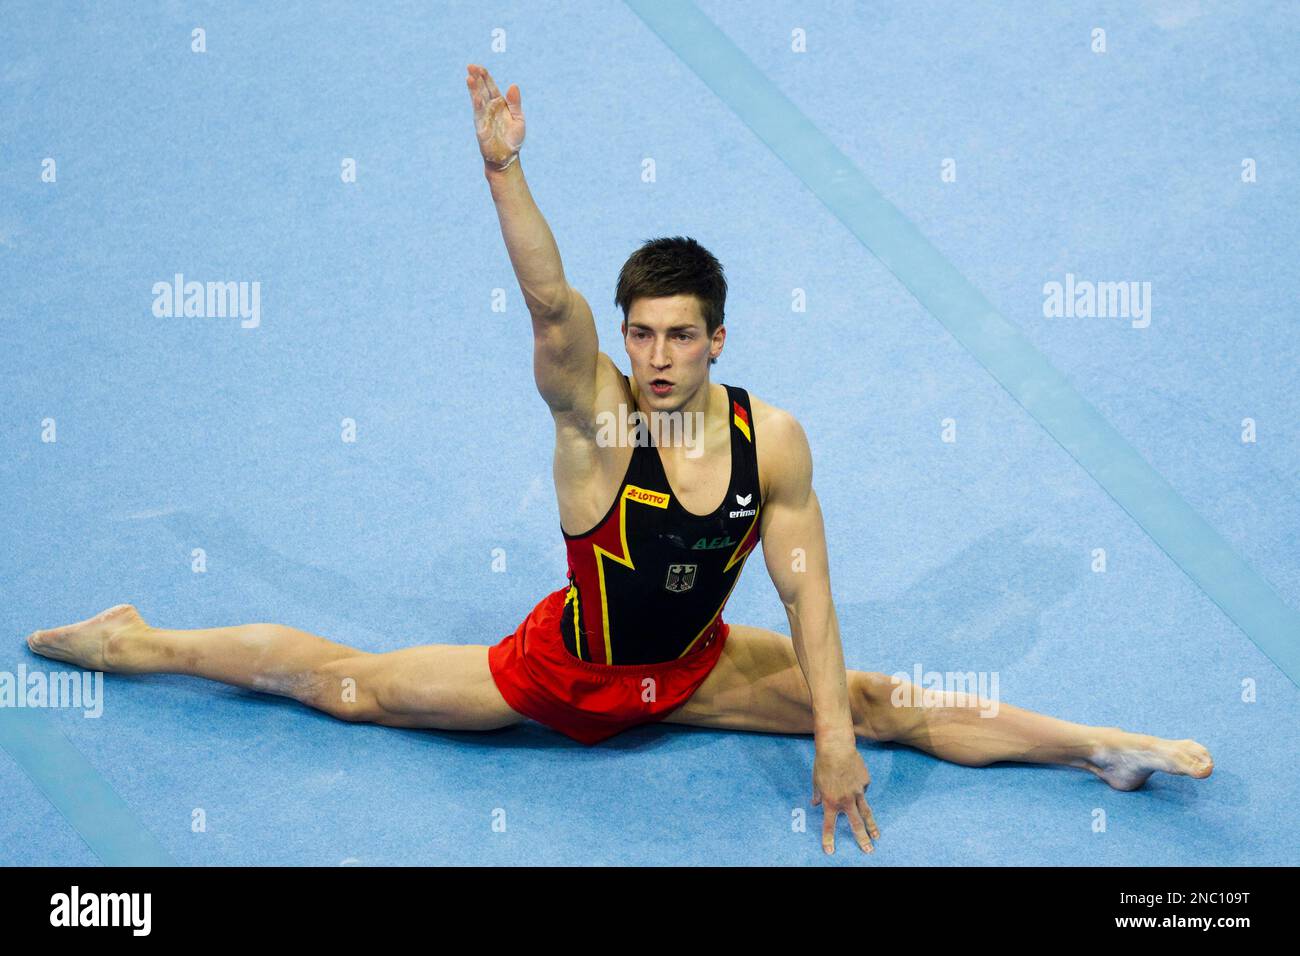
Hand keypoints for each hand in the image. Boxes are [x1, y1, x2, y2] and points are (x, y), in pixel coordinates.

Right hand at [465, 63, 524, 169]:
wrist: (507, 157)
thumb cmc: (513, 139)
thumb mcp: (518, 119)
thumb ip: (515, 103)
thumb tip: (513, 85)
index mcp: (500, 104)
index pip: (491, 87)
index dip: (485, 77)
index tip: (480, 67)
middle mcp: (490, 108)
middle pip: (482, 89)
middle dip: (477, 78)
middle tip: (471, 66)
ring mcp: (484, 116)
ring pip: (478, 99)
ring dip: (474, 88)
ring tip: (469, 77)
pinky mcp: (481, 126)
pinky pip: (479, 114)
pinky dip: (477, 104)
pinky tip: (476, 96)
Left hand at [811, 738, 878, 853]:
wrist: (837, 747)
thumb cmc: (823, 763)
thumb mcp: (816, 780)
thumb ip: (817, 794)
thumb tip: (815, 803)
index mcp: (831, 801)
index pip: (829, 825)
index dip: (829, 839)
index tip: (830, 851)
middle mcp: (846, 800)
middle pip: (856, 824)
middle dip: (862, 839)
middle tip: (868, 851)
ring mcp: (858, 792)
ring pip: (866, 812)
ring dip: (872, 826)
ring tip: (877, 836)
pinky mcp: (865, 781)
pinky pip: (863, 788)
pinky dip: (860, 787)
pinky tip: (854, 776)